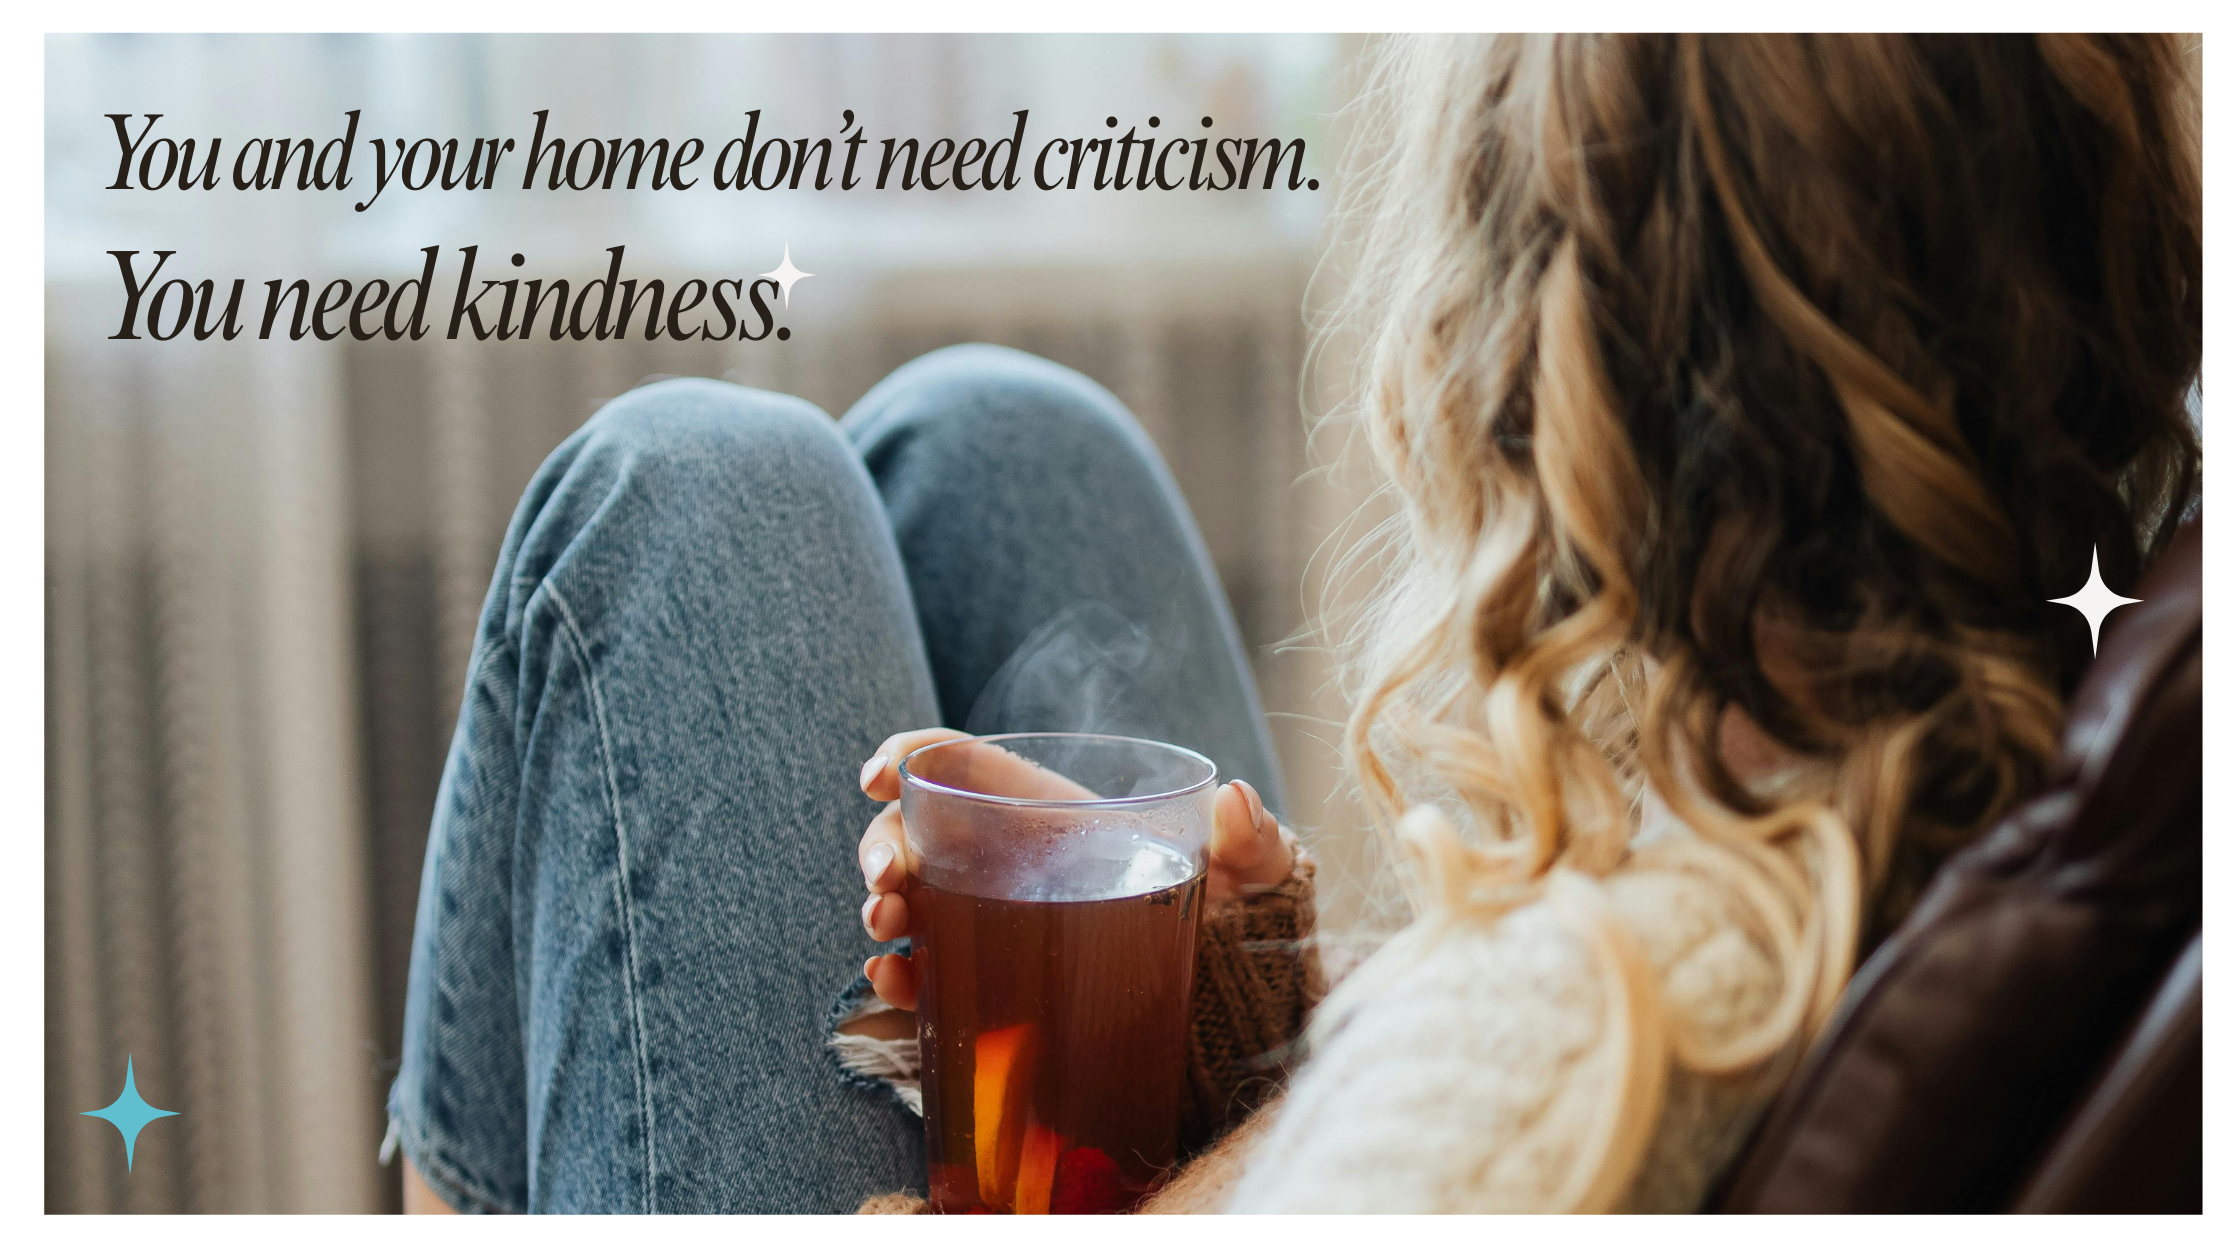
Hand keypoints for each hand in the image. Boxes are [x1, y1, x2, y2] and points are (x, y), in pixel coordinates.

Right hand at [852, 727, 1295, 1011]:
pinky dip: (902, 981)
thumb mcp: (1254, 878)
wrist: (1243, 1013)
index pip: (966, 765)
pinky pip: (935, 980)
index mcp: (1055, 814)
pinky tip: (896, 980)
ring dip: (884, 912)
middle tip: (885, 883)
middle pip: (921, 835)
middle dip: (883, 848)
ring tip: (886, 930)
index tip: (878, 775)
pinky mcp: (1000, 990)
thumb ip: (1251, 842)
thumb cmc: (1242, 923)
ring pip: (915, 905)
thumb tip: (1236, 799)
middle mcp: (1014, 864)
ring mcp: (1000, 927)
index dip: (914, 756)